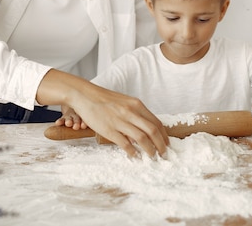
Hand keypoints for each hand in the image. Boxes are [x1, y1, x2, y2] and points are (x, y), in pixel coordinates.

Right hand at [36, 70, 168, 157]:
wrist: (85, 95)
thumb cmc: (104, 99)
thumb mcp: (124, 102)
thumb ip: (135, 113)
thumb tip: (145, 129)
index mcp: (136, 105)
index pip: (156, 122)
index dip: (164, 136)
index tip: (166, 144)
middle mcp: (131, 112)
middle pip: (153, 131)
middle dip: (161, 145)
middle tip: (163, 154)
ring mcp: (120, 121)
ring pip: (142, 139)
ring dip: (150, 150)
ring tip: (152, 157)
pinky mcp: (110, 130)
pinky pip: (126, 144)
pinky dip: (133, 152)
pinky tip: (135, 156)